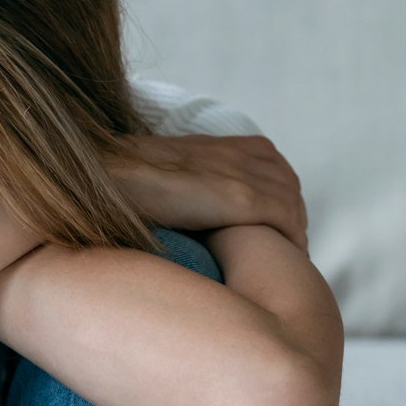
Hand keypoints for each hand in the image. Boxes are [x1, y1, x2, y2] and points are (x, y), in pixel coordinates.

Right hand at [108, 133, 308, 252]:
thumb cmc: (128, 181)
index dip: (279, 200)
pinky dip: (292, 240)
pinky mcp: (239, 197)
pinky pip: (284, 218)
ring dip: (295, 232)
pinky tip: (287, 259)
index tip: (276, 229)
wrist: (110, 173)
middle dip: (292, 217)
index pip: (273, 169)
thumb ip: (190, 183)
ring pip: (291, 202)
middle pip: (288, 185)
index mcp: (226, 145)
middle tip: (287, 251)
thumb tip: (187, 210)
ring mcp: (242, 174)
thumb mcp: (169, 173)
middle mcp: (241, 153)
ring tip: (288, 260)